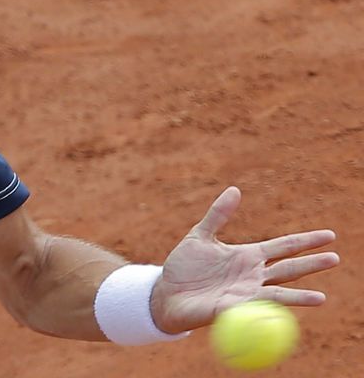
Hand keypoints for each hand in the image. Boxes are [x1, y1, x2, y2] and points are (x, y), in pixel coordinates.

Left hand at [150, 186, 339, 333]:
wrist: (166, 293)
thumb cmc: (184, 267)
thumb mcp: (200, 235)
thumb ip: (218, 215)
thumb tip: (235, 190)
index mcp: (248, 256)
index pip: (284, 246)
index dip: (305, 241)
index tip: (329, 235)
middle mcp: (253, 276)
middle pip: (289, 269)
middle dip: (312, 264)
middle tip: (336, 258)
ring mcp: (245, 294)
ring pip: (278, 293)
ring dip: (299, 297)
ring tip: (322, 298)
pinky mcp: (232, 309)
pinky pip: (254, 310)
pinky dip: (267, 312)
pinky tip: (280, 312)